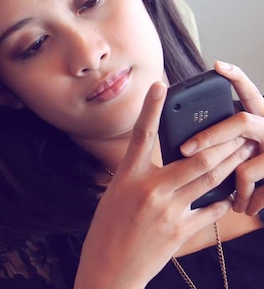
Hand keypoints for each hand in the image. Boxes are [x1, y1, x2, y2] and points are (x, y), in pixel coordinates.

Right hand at [75, 82, 252, 287]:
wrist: (109, 269)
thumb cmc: (107, 231)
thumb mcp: (115, 196)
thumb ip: (138, 177)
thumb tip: (162, 162)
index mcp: (127, 177)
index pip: (141, 135)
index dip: (151, 108)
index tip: (161, 84)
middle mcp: (149, 190)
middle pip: (195, 159)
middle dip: (222, 143)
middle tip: (240, 130)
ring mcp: (167, 210)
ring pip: (208, 181)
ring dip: (231, 164)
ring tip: (245, 152)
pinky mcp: (181, 230)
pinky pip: (209, 209)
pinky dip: (222, 200)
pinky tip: (231, 194)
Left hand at [181, 61, 263, 215]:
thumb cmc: (263, 167)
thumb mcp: (251, 146)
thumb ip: (229, 138)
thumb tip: (187, 141)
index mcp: (263, 118)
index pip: (251, 92)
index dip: (238, 77)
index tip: (218, 65)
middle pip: (241, 122)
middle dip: (210, 137)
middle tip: (185, 149)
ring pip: (245, 161)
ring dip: (228, 177)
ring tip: (212, 187)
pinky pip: (256, 183)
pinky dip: (248, 198)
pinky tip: (243, 207)